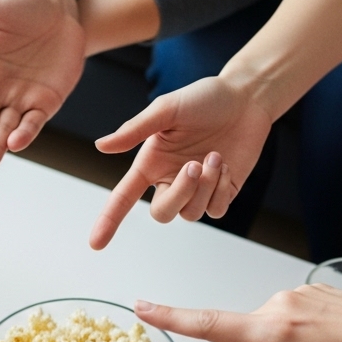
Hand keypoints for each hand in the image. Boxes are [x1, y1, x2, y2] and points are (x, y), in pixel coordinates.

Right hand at [91, 76, 274, 248]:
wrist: (246, 98)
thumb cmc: (204, 99)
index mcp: (150, 163)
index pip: (124, 198)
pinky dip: (221, 190)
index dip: (109, 221)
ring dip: (205, 186)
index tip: (95, 244)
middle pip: (162, 213)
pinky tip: (226, 164)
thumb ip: (135, 129)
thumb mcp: (166, 109)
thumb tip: (101, 146)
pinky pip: (215, 210)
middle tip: (194, 165)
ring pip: (191, 213)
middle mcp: (170, 180)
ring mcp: (196, 189)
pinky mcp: (222, 192)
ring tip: (215, 156)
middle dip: (179, 194)